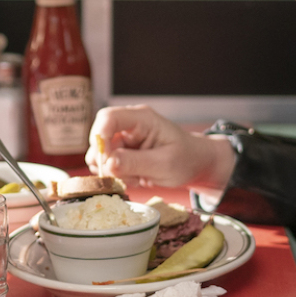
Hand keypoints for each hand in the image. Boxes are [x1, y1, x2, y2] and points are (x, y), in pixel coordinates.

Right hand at [87, 105, 235, 190]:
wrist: (196, 164)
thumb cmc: (186, 159)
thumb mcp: (164, 164)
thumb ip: (135, 163)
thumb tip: (108, 164)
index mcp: (141, 119)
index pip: (108, 118)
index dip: (100, 138)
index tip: (105, 161)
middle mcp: (129, 126)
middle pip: (99, 137)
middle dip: (105, 160)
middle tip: (121, 176)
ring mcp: (125, 139)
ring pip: (101, 154)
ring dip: (112, 171)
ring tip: (135, 179)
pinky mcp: (123, 153)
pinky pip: (108, 165)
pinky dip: (117, 176)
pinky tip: (135, 179)